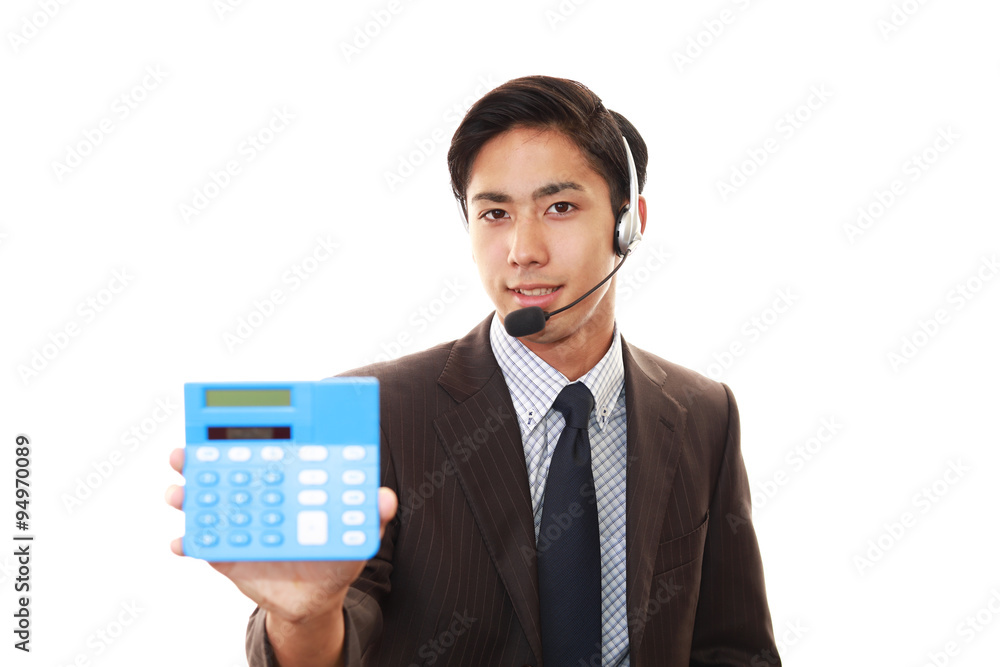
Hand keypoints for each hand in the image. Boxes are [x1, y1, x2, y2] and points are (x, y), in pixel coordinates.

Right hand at [165, 448, 396, 632]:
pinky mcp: (225, 554)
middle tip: (187, 451)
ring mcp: (238, 522)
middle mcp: (258, 494)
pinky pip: (202, 545)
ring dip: (188, 494)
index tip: (237, 413)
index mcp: (287, 481)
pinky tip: (181, 540)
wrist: (313, 599)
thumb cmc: (336, 556)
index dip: (252, 429)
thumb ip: (371, 515)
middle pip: (225, 467)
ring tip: (179, 491)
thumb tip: (385, 497)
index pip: (268, 448)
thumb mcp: (357, 535)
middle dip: (202, 456)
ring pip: (206, 501)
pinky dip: (188, 542)